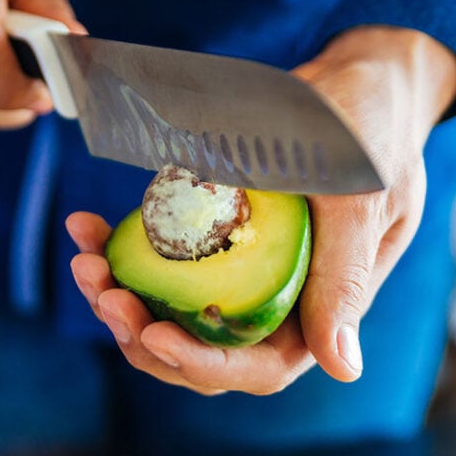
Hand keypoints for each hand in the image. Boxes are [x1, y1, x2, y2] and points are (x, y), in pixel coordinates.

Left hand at [68, 26, 455, 394]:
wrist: (353, 85)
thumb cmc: (369, 134)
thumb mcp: (362, 198)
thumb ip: (347, 277)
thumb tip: (342, 369)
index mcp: (321, 309)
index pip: (260, 366)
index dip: (204, 362)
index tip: (154, 332)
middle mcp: (280, 302)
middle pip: (205, 350)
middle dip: (146, 334)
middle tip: (104, 292)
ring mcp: (244, 273)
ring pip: (176, 315)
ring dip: (123, 300)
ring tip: (86, 263)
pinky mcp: (216, 241)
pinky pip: (165, 266)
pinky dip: (124, 254)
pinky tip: (90, 227)